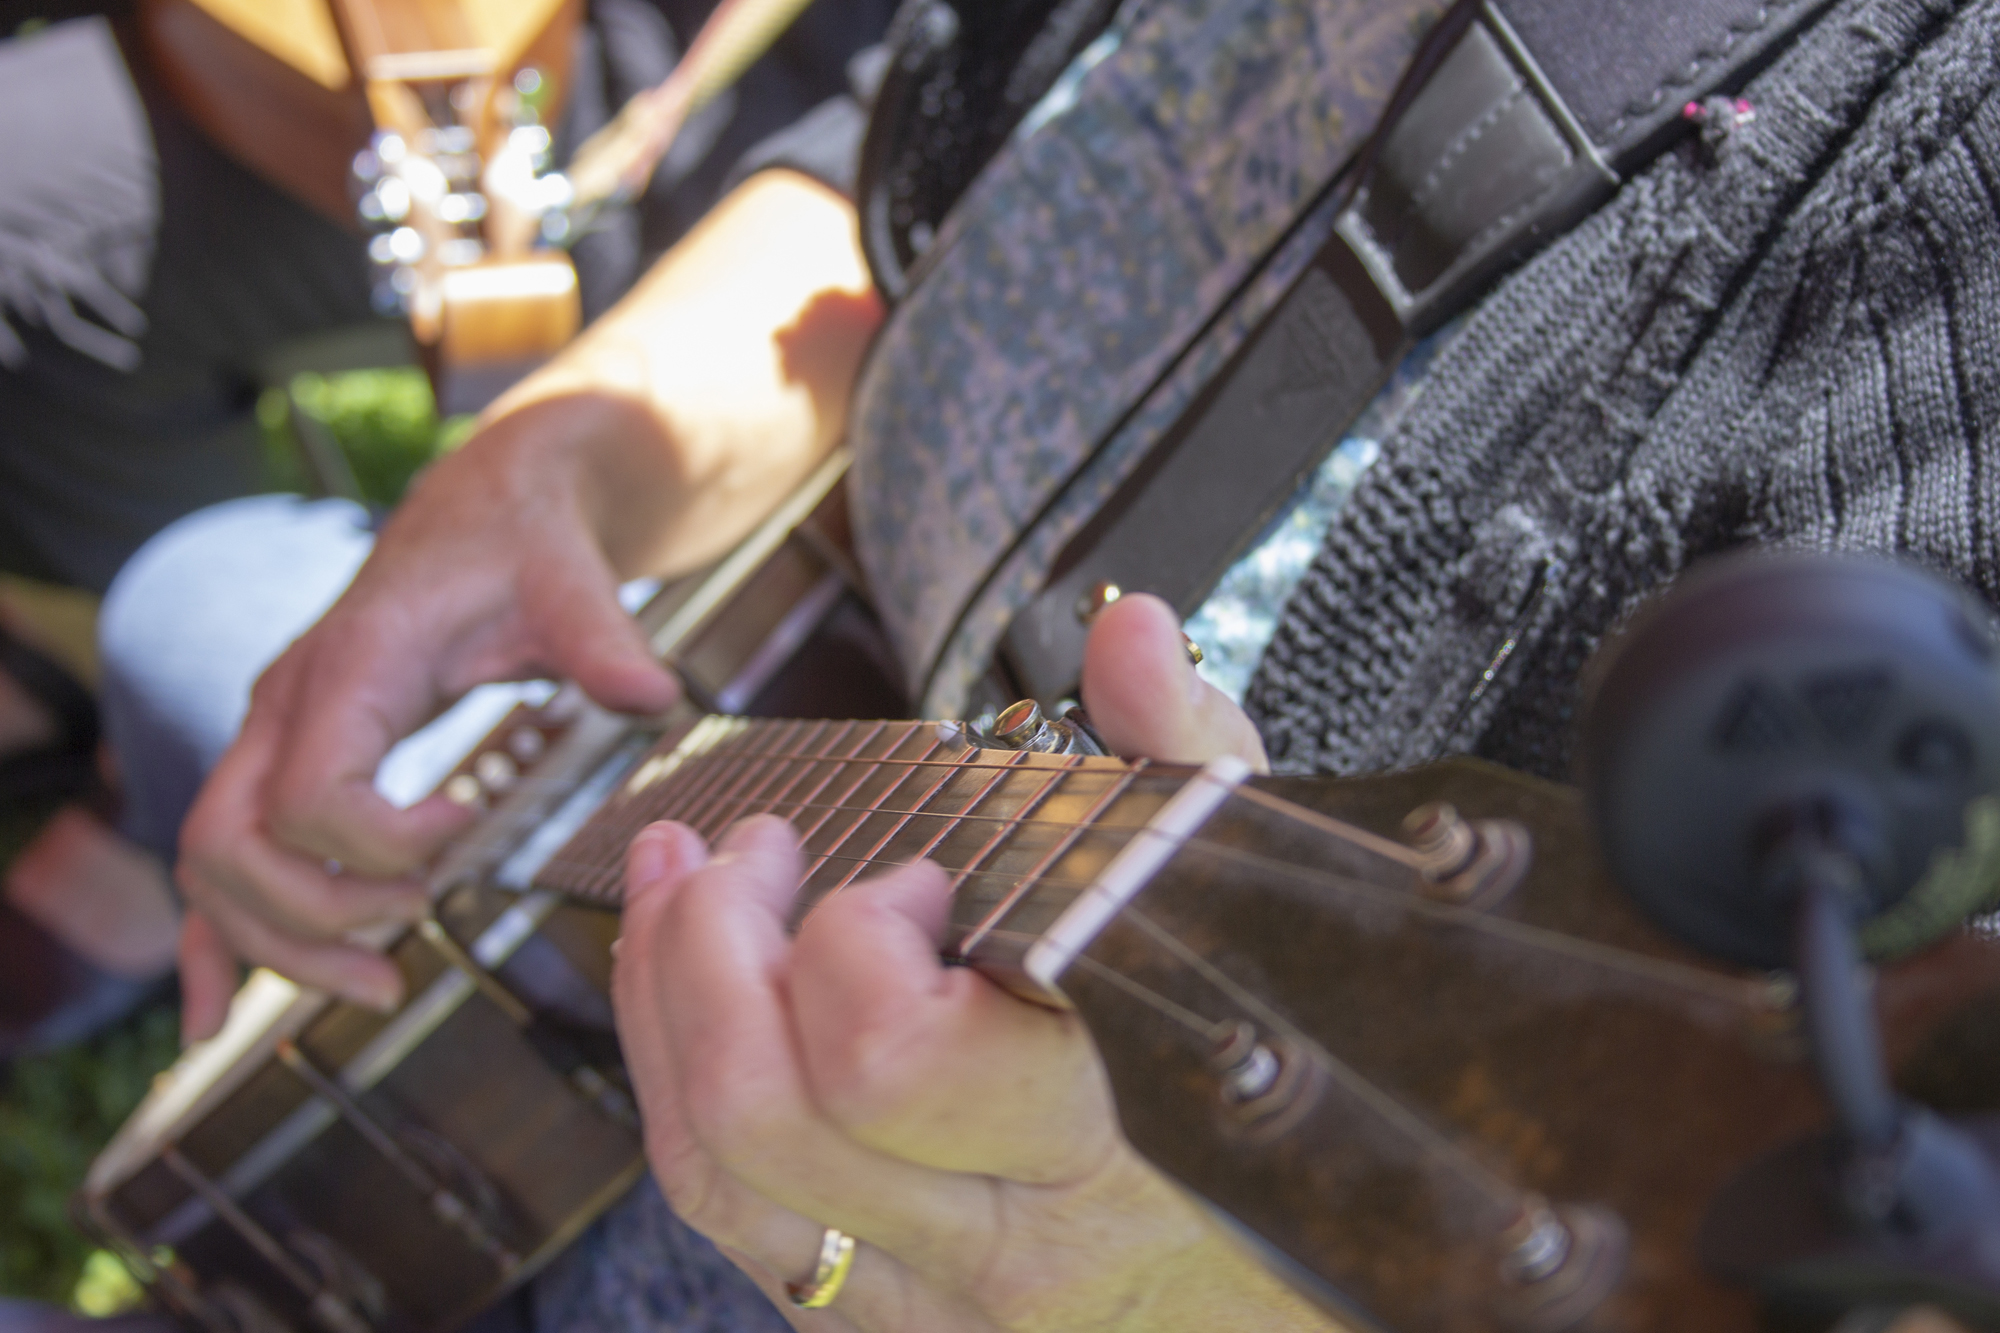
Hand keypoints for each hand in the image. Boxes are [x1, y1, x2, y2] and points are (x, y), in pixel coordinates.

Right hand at [174, 172, 879, 1040]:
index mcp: (352, 663)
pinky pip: (220, 862)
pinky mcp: (284, 762)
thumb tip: (654, 696)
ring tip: (376, 985)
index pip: (314, 794)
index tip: (470, 834)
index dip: (384, 846)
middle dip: (309, 919)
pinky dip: (216, 939)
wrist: (488, 508)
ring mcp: (274, 735)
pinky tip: (219, 1013)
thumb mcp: (571, 579)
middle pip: (231, 844)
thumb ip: (604, 637)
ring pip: (212, 864)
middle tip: (406, 955)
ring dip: (274, 943)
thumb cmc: (524, 545)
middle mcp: (288, 703)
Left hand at [611, 597, 1333, 1331]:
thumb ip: (1191, 764)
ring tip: (682, 888)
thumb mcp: (1273, 915)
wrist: (1338, 1294)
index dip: (859, 940)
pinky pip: (739, 1218)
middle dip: (710, 949)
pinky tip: (698, 995)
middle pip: (767, 1117)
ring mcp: (937, 1302)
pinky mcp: (890, 1320)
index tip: (919, 874)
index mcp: (1112, 1143)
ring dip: (667, 1008)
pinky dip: (688, 1089)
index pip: (894, 1062)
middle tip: (747, 848)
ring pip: (723, 1176)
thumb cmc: (1314, 1096)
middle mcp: (1007, 1249)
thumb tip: (1126, 629)